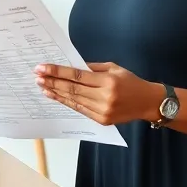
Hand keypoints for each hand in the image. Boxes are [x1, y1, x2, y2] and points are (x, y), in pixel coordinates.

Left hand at [34, 62, 163, 125]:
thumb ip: (91, 68)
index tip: (42, 68)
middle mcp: (104, 97)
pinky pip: (80, 110)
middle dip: (52, 82)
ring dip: (56, 93)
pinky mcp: (101, 120)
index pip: (76, 76)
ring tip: (42, 87)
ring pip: (73, 101)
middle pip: (72, 89)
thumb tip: (69, 66)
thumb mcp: (113, 68)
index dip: (57, 72)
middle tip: (37, 77)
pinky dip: (66, 102)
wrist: (148, 102)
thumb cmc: (130, 82)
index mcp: (107, 81)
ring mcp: (102, 110)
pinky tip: (56, 96)